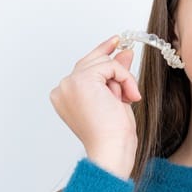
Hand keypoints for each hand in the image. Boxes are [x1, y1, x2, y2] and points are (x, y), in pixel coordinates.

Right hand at [49, 35, 141, 178]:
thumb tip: (124, 52)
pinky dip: (124, 78)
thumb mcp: (116, 98)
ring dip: (122, 78)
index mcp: (65, 96)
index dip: (100, 53)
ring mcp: (69, 83)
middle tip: (129, 64)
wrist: (111, 149)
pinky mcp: (82, 80)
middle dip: (115, 67)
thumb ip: (115, 75)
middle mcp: (62, 88)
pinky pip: (110, 66)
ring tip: (129, 99)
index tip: (115, 42)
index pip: (83, 68)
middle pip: (92, 62)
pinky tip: (128, 96)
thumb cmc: (113, 135)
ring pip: (103, 62)